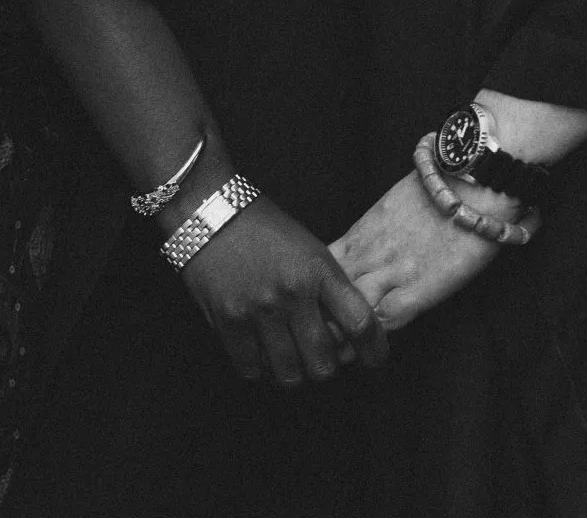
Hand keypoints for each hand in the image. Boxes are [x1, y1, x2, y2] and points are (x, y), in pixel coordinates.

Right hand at [180, 196, 388, 386]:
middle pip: (324, 363)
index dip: (374, 350)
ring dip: (294, 372)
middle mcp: (292, 294)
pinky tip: (261, 352)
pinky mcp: (229, 322)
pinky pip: (252, 370)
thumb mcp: (308, 248)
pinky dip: (260, 368)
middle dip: (326, 367)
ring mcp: (259, 311)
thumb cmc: (264, 228)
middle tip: (320, 358)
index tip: (375, 360)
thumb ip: (327, 288)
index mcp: (318, 270)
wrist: (210, 211)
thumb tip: (345, 331)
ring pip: (289, 375)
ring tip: (290, 356)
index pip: (359, 322)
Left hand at [330, 172, 505, 331]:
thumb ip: (374, 228)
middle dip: (321, 313)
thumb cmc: (439, 186)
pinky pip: (386, 318)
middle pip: (329, 289)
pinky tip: (367, 346)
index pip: (324, 265)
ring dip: (343, 329)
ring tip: (336, 351)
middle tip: (315, 336)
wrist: (474, 181)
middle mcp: (371, 251)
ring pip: (352, 307)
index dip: (315, 287)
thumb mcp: (393, 203)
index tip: (313, 306)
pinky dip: (374, 333)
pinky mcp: (420, 288)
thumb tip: (362, 245)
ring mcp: (393, 270)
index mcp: (362, 230)